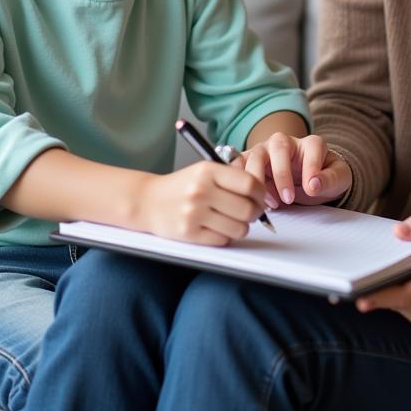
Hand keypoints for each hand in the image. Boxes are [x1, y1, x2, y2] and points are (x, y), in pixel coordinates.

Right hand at [131, 162, 265, 245]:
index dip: (261, 194)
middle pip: (247, 209)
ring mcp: (194, 213)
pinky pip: (222, 240)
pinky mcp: (189, 233)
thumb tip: (263, 193)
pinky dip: (225, 237)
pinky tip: (217, 228)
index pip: (249, 184)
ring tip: (232, 221)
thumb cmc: (182, 186)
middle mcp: (201, 191)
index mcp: (208, 171)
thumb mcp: (204, 170)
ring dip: (241, 228)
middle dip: (255, 214)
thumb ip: (231, 177)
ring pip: (238, 228)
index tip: (260, 198)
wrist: (147, 201)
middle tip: (251, 213)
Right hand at [240, 133, 352, 208]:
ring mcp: (266, 151)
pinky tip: (241, 195)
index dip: (312, 167)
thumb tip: (314, 184)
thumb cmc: (324, 178)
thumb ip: (330, 179)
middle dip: (282, 173)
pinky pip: (239, 166)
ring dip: (258, 180)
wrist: (310, 184)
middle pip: (278, 146)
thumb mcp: (338, 179)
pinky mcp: (251, 163)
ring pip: (255, 156)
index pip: (312, 147)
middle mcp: (285, 142)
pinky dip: (237, 179)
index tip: (312, 189)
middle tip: (288, 199)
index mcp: (311, 144)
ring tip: (268, 204)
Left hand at [355, 214, 410, 327]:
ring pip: (398, 307)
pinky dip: (392, 297)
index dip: (384, 297)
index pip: (409, 294)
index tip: (360, 298)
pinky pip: (402, 308)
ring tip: (369, 278)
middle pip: (399, 302)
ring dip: (383, 294)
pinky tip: (387, 283)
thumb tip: (399, 231)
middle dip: (375, 293)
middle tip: (347, 288)